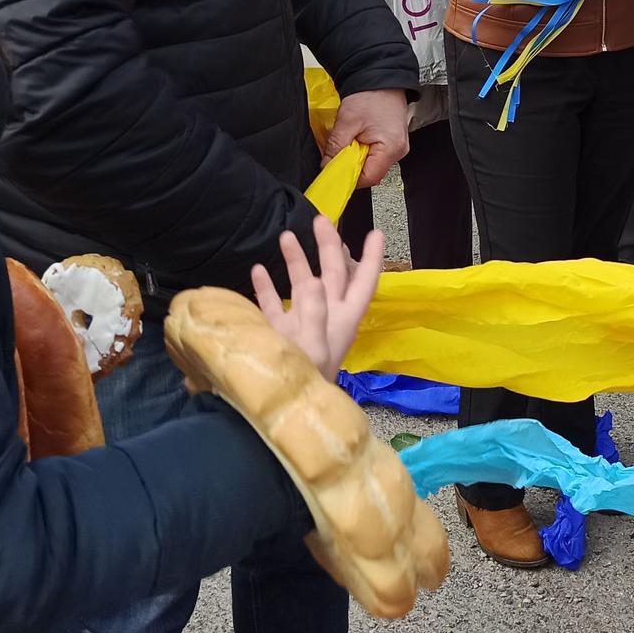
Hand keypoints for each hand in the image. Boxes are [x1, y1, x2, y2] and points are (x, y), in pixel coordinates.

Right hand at [252, 219, 382, 380]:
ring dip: (296, 262)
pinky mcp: (276, 337)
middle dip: (328, 248)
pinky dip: (266, 288)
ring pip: (301, 286)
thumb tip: (310, 279)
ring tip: (287, 236)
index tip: (376, 233)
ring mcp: (300, 328)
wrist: (270, 413)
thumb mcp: (314, 345)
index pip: (363, 283)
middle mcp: (325, 320)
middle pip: (332, 276)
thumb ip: (315, 310)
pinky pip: (272, 307)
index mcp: (342, 321)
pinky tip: (258, 270)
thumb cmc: (301, 382)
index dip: (371, 259)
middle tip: (321, 220)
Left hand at [327, 88, 409, 184]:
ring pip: (372, 165)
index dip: (348, 176)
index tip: (333, 171)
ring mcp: (397, 147)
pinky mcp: (393, 143)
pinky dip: (363, 152)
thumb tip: (327, 165)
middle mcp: (398, 151)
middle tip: (340, 152)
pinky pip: (375, 156)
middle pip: (371, 173)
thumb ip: (335, 147)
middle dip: (351, 166)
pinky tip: (357, 139)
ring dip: (357, 158)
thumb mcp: (347, 121)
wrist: (380, 79)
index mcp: (391, 147)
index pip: (368, 177)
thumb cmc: (370, 95)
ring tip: (351, 140)